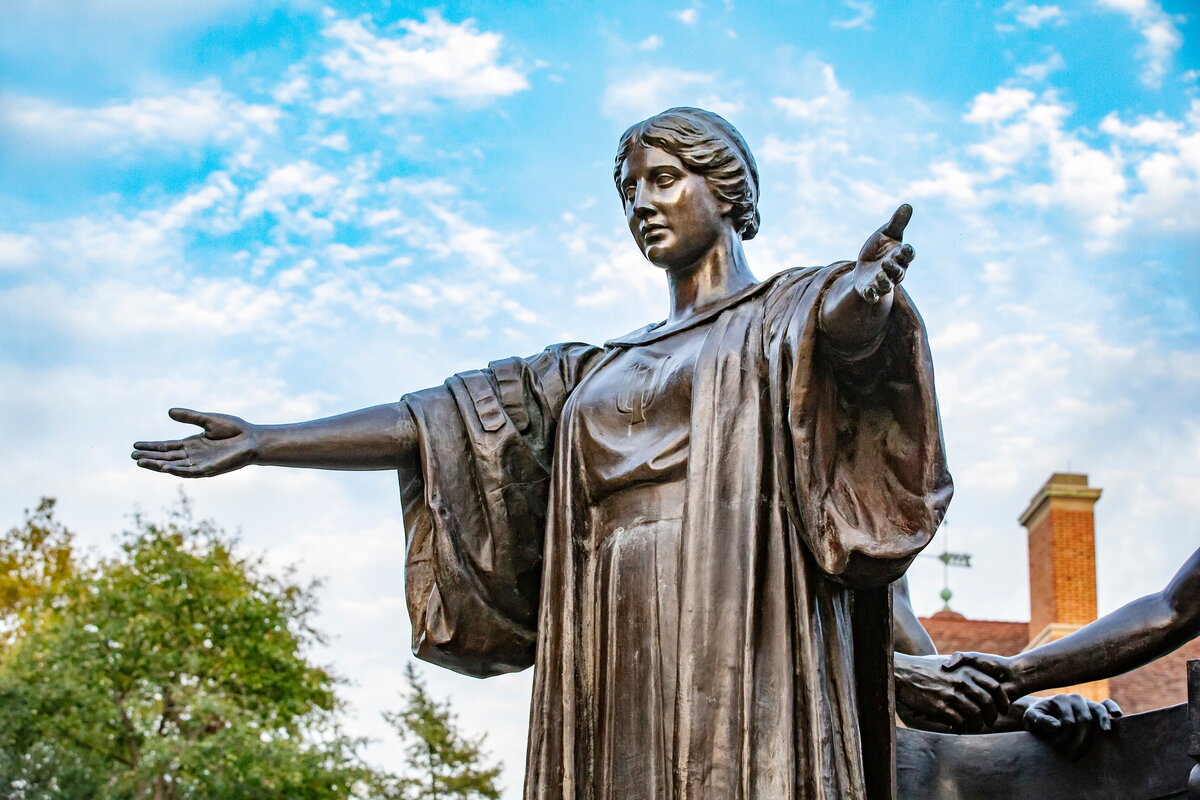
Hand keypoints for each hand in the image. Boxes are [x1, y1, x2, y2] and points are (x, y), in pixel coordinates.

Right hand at [132, 408, 257, 477]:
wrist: (253, 439)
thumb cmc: (234, 429)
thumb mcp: (207, 420)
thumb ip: (189, 417)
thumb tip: (169, 411)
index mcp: (192, 444)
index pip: (167, 447)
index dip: (151, 446)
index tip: (135, 445)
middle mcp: (193, 455)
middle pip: (166, 457)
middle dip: (149, 457)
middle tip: (132, 456)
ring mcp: (200, 464)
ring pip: (174, 466)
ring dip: (157, 465)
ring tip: (141, 462)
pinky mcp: (209, 470)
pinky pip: (189, 472)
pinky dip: (176, 470)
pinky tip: (164, 467)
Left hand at [853, 204, 914, 303]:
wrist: (865, 265)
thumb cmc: (879, 248)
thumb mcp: (886, 233)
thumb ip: (897, 223)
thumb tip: (907, 205)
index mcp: (900, 256)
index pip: (908, 255)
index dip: (907, 253)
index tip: (905, 248)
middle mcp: (894, 271)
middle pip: (898, 272)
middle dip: (893, 268)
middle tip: (886, 262)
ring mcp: (883, 282)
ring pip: (887, 285)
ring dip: (884, 282)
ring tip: (880, 276)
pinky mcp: (871, 290)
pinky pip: (873, 295)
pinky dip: (871, 295)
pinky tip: (868, 292)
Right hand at [894, 653, 1009, 732]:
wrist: (902, 673)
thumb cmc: (925, 669)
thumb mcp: (949, 664)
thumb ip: (967, 671)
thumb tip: (983, 682)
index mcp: (966, 670)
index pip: (994, 687)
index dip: (1002, 700)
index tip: (1002, 709)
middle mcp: (961, 681)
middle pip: (988, 703)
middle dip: (992, 716)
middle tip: (990, 722)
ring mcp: (951, 694)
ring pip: (975, 715)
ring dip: (977, 725)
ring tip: (973, 727)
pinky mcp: (940, 707)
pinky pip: (959, 722)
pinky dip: (961, 728)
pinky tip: (957, 727)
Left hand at [1023, 694, 1121, 759]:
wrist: (1041, 715)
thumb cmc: (1036, 718)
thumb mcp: (1031, 718)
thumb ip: (1040, 720)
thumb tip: (1057, 726)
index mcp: (1059, 700)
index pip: (1068, 722)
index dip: (1064, 738)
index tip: (1057, 749)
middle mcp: (1074, 699)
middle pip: (1084, 719)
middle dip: (1081, 739)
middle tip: (1073, 756)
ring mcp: (1086, 702)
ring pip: (1098, 709)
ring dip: (1102, 722)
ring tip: (1105, 732)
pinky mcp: (1094, 708)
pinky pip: (1106, 704)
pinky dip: (1112, 708)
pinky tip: (1117, 715)